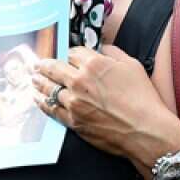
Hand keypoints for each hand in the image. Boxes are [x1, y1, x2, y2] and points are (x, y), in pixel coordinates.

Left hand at [33, 45, 179, 175]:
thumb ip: (114, 53)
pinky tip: (38, 98)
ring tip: (34, 79)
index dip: (71, 54)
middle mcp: (79, 80)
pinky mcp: (72, 120)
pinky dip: (42, 102)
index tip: (68, 57)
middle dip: (45, 64)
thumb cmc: (144, 99)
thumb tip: (102, 48)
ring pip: (48, 88)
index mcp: (95, 64)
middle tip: (38, 64)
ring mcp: (74, 101)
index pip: (73, 52)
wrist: (145, 131)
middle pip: (54, 68)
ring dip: (39, 82)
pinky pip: (51, 108)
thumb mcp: (133, 66)